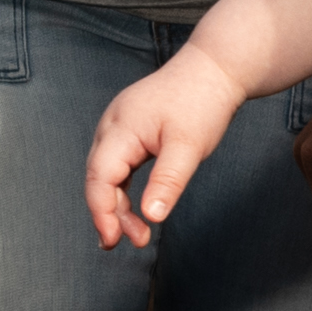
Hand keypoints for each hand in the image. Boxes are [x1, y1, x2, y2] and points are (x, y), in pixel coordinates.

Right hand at [83, 57, 241, 250]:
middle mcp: (111, 126)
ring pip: (106, 173)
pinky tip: (133, 208)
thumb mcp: (188, 146)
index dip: (102, 212)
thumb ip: (168, 181)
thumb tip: (152, 216)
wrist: (213, 68)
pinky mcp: (130, 130)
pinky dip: (123, 189)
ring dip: (116, 204)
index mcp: (120, 128)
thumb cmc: (201, 102)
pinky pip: (118, 165)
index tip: (115, 240)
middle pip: (98, 177)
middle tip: (134, 242)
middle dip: (109, 213)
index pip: (99, 177)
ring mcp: (119, 126)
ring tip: (135, 233)